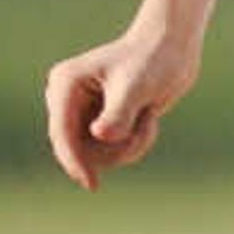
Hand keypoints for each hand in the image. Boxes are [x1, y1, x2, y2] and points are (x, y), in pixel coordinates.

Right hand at [44, 22, 203, 190]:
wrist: (172, 50)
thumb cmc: (154, 60)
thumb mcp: (137, 86)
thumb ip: (119, 112)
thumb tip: (101, 136)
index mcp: (66, 84)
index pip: (61, 132)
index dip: (73, 160)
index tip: (91, 183)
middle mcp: (66, 99)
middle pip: (76, 148)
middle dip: (114, 148)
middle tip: (145, 126)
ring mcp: (81, 112)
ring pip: (96, 154)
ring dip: (129, 146)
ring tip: (149, 119)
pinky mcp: (98, 122)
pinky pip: (110, 150)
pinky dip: (133, 144)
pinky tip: (148, 120)